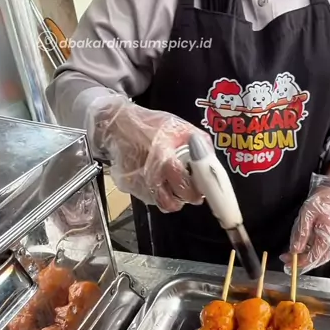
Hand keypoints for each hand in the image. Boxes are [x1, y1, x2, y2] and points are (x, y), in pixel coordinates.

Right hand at [88, 96, 213, 212]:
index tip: (203, 190)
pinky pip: (149, 198)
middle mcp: (149, 175)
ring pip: (160, 204)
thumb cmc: (151, 125)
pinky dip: (158, 193)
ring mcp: (137, 183)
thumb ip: (199, 142)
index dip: (196, 192)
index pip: (184, 186)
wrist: (118, 125)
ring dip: (172, 199)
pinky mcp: (129, 187)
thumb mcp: (179, 127)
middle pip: (171, 202)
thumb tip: (211, 161)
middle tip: (193, 192)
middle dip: (186, 198)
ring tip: (177, 188)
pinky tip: (160, 180)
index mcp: (164, 158)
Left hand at [281, 173, 329, 272]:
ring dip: (305, 256)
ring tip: (292, 253)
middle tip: (286, 259)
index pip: (313, 257)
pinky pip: (322, 249)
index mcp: (329, 236)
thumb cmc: (324, 198)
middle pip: (316, 259)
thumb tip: (294, 250)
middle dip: (300, 261)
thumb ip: (301, 233)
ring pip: (319, 255)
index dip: (299, 262)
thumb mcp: (308, 213)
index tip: (287, 262)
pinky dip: (311, 250)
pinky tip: (302, 247)